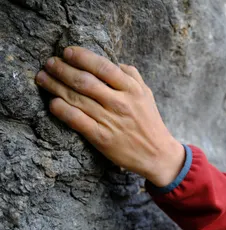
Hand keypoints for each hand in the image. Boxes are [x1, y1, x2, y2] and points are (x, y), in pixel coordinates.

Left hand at [35, 47, 184, 186]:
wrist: (156, 153)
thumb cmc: (150, 122)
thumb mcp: (147, 95)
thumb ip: (133, 76)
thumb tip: (116, 63)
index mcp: (132, 89)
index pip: (103, 67)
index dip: (82, 57)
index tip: (68, 52)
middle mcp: (120, 103)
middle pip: (85, 81)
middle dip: (62, 69)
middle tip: (49, 63)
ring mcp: (110, 120)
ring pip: (77, 99)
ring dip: (55, 86)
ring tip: (42, 78)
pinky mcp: (101, 138)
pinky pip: (77, 121)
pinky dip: (62, 110)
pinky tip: (53, 103)